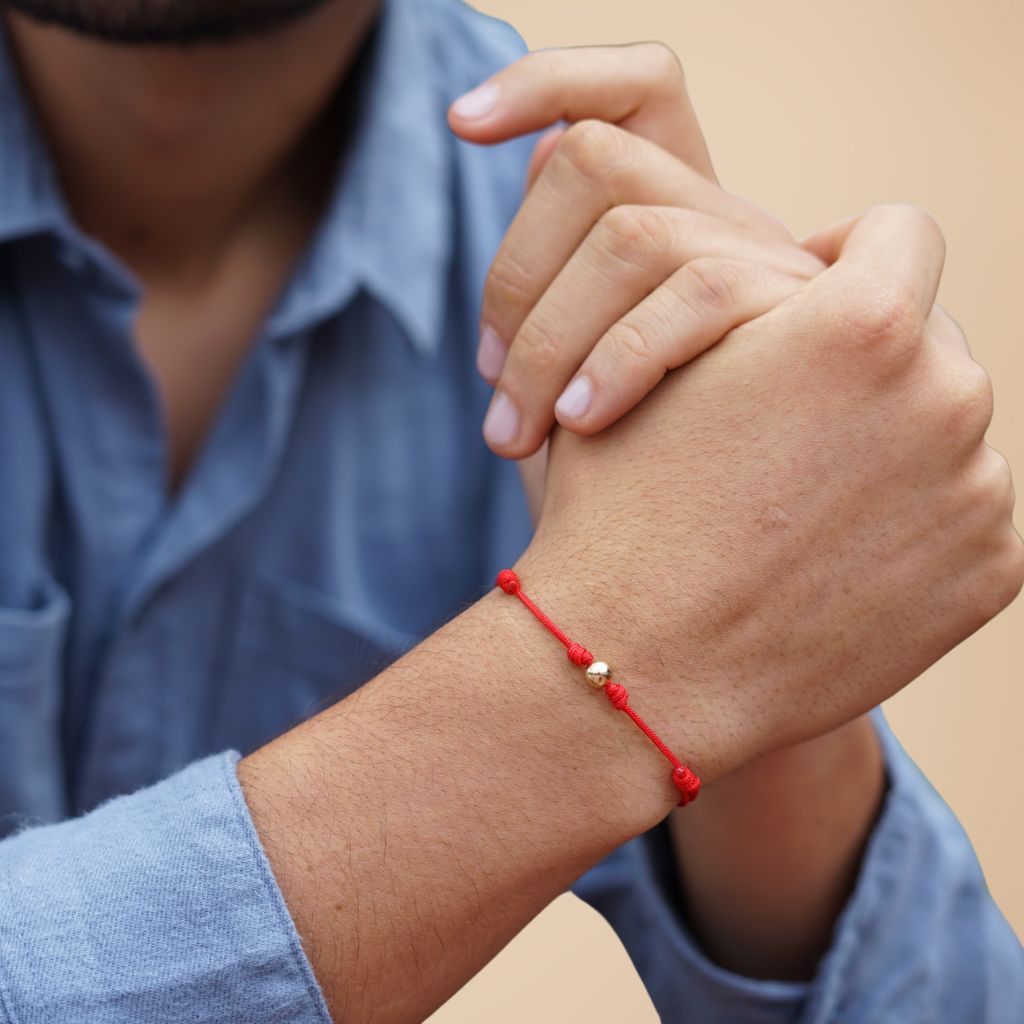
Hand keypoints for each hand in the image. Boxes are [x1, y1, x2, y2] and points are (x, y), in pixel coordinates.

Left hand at [449, 46, 821, 457]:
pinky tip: (579, 423)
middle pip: (598, 157)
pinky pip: (700, 291)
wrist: (699, 553)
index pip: (636, 90)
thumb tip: (535, 155)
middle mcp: (726, 220)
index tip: (462, 123)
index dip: (552, 80)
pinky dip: (619, 355)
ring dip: (546, 338)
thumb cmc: (625, 474)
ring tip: (516, 433)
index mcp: (675, 215)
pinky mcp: (802, 321)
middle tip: (491, 382)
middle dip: (512, 272)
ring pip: (634, 231)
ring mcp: (769, 263)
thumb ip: (563, 269)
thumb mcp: (571, 381)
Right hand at [518, 203, 1022, 784]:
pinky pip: (962, 514)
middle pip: (928, 339)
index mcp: (860, 323)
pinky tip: (829, 557)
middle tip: (789, 415)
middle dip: (867, 362)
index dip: (846, 252)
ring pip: (948, 429)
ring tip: (799, 496)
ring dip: (889, 443)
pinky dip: (910, 525)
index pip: (898, 232)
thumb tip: (772, 263)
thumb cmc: (619, 508)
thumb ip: (734, 298)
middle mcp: (946, 394)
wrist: (635, 663)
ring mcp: (977, 490)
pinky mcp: (991, 573)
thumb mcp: (653, 369)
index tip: (807, 294)